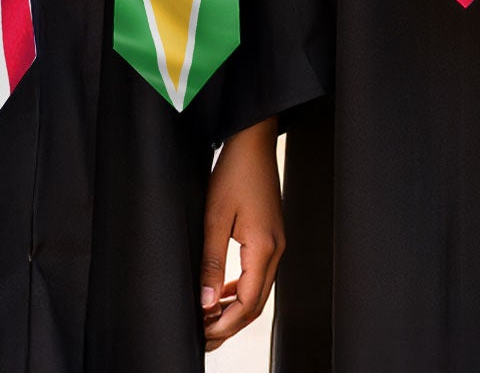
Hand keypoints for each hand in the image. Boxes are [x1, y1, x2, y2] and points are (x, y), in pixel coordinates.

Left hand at [200, 118, 284, 348]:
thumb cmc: (235, 173)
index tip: (202, 334)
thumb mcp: (214, 218)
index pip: (248, 303)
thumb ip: (211, 263)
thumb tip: (206, 303)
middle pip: (257, 303)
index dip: (225, 324)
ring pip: (259, 291)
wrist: (254, 142)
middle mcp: (276, 249)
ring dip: (235, 310)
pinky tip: (222, 293)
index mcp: (264, 247)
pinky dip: (242, 291)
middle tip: (202, 336)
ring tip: (208, 320)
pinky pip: (259, 274)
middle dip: (230, 325)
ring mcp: (277, 242)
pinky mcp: (271, 237)